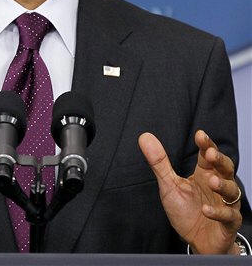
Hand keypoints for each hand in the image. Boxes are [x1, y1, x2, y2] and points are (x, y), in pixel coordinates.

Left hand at [138, 130, 241, 254]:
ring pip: (232, 191)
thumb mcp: (169, 185)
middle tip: (211, 154)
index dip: (207, 145)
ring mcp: (225, 205)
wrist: (196, 241)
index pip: (209, 155)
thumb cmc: (185, 210)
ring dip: (222, 185)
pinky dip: (218, 213)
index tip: (200, 135)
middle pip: (226, 168)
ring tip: (211, 181)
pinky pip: (229, 216)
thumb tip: (144, 136)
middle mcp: (218, 187)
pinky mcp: (228, 224)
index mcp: (204, 174)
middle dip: (220, 160)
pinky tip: (206, 210)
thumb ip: (159, 162)